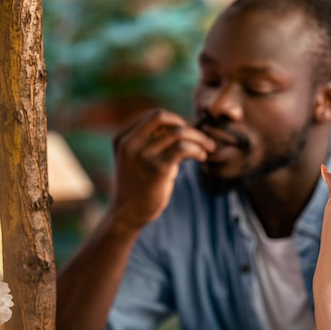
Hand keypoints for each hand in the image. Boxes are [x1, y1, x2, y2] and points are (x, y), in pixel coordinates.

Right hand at [109, 108, 215, 228]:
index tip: (188, 134)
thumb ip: (153, 142)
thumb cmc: (139, 185)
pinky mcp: (157, 168)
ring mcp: (142, 155)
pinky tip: (202, 157)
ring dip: (198, 139)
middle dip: (186, 125)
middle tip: (201, 139)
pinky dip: (197, 150)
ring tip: (207, 149)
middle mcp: (130, 143)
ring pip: (178, 132)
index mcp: (123, 137)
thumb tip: (184, 128)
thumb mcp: (139, 158)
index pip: (154, 116)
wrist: (128, 213)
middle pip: (163, 116)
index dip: (175, 121)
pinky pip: (183, 149)